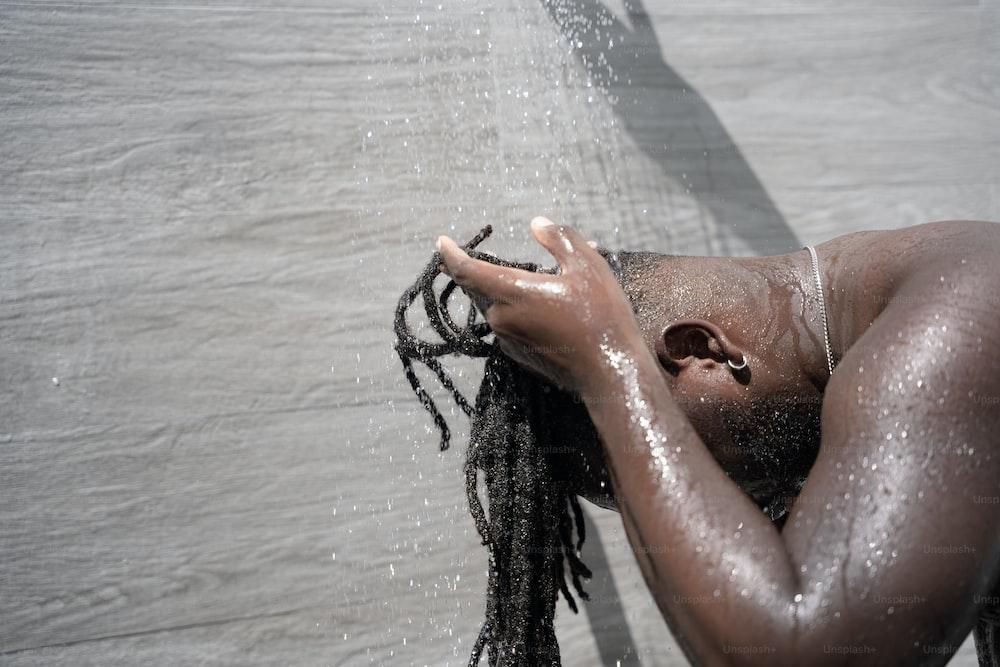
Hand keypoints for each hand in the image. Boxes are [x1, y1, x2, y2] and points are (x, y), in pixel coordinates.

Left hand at [436, 217, 641, 392]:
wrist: (611, 373)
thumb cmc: (601, 316)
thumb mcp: (587, 266)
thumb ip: (559, 239)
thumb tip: (537, 224)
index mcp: (512, 293)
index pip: (467, 271)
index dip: (451, 254)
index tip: (441, 242)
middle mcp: (502, 318)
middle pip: (478, 289)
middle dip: (478, 271)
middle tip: (481, 256)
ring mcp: (509, 341)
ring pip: (495, 307)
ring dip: (505, 291)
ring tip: (534, 280)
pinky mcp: (520, 357)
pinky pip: (509, 326)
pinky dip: (518, 311)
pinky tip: (544, 307)